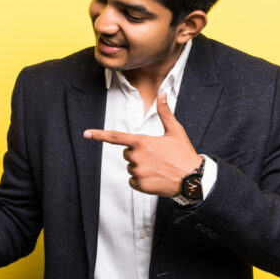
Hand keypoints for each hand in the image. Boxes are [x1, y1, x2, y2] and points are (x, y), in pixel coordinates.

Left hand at [83, 92, 201, 196]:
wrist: (193, 179)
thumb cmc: (183, 153)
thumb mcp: (175, 131)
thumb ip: (165, 112)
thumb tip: (162, 93)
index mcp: (142, 141)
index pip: (116, 137)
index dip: (99, 135)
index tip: (86, 133)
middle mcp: (136, 156)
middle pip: (127, 153)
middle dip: (138, 154)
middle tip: (157, 156)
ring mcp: (138, 172)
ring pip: (131, 167)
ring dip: (141, 167)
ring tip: (159, 168)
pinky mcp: (140, 185)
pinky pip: (133, 181)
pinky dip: (141, 180)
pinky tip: (155, 178)